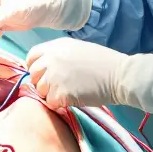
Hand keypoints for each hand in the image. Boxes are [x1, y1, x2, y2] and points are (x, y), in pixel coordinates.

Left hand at [25, 38, 152, 117]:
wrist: (120, 76)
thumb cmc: (105, 62)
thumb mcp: (78, 49)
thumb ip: (60, 56)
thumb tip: (48, 67)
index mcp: (56, 46)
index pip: (32, 56)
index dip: (35, 67)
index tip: (43, 74)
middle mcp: (51, 59)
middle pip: (34, 75)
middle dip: (42, 82)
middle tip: (57, 87)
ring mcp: (54, 76)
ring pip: (40, 91)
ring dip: (50, 95)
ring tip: (66, 94)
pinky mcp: (61, 93)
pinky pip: (50, 103)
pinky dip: (59, 105)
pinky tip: (70, 101)